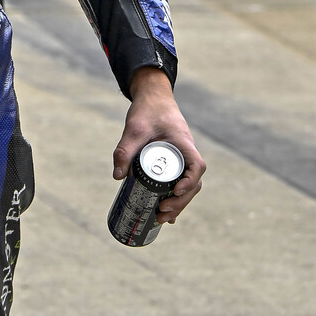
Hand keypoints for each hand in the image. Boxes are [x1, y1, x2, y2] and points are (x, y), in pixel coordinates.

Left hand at [114, 66, 205, 221]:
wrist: (153, 98)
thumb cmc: (147, 111)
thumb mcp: (134, 129)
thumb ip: (125, 150)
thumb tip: (118, 177)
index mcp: (184, 144)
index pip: (197, 166)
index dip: (190, 182)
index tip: (174, 192)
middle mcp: (187, 154)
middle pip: (193, 183)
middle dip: (180, 202)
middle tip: (161, 212)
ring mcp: (182, 159)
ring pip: (187, 185)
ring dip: (178, 204)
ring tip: (161, 218)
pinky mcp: (173, 162)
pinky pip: (179, 182)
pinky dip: (174, 198)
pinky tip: (165, 213)